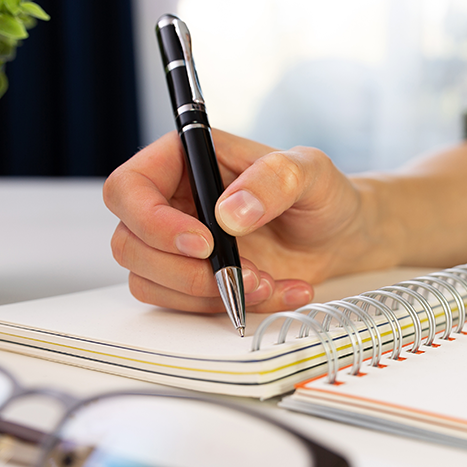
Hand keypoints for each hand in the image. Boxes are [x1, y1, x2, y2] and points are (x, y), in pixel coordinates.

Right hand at [103, 129, 387, 312]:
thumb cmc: (318, 192)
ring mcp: (176, 245)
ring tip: (268, 281)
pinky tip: (276, 291)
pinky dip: (229, 307)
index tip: (203, 243)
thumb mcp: (308, 173)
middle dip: (185, 271)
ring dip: (207, 293)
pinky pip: (185, 305)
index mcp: (182, 159)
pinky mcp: (192, 280)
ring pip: (151, 281)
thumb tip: (229, 213)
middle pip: (129, 245)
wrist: (337, 234)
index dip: (152, 222)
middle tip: (241, 273)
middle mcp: (170, 202)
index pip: (128, 189)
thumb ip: (273, 180)